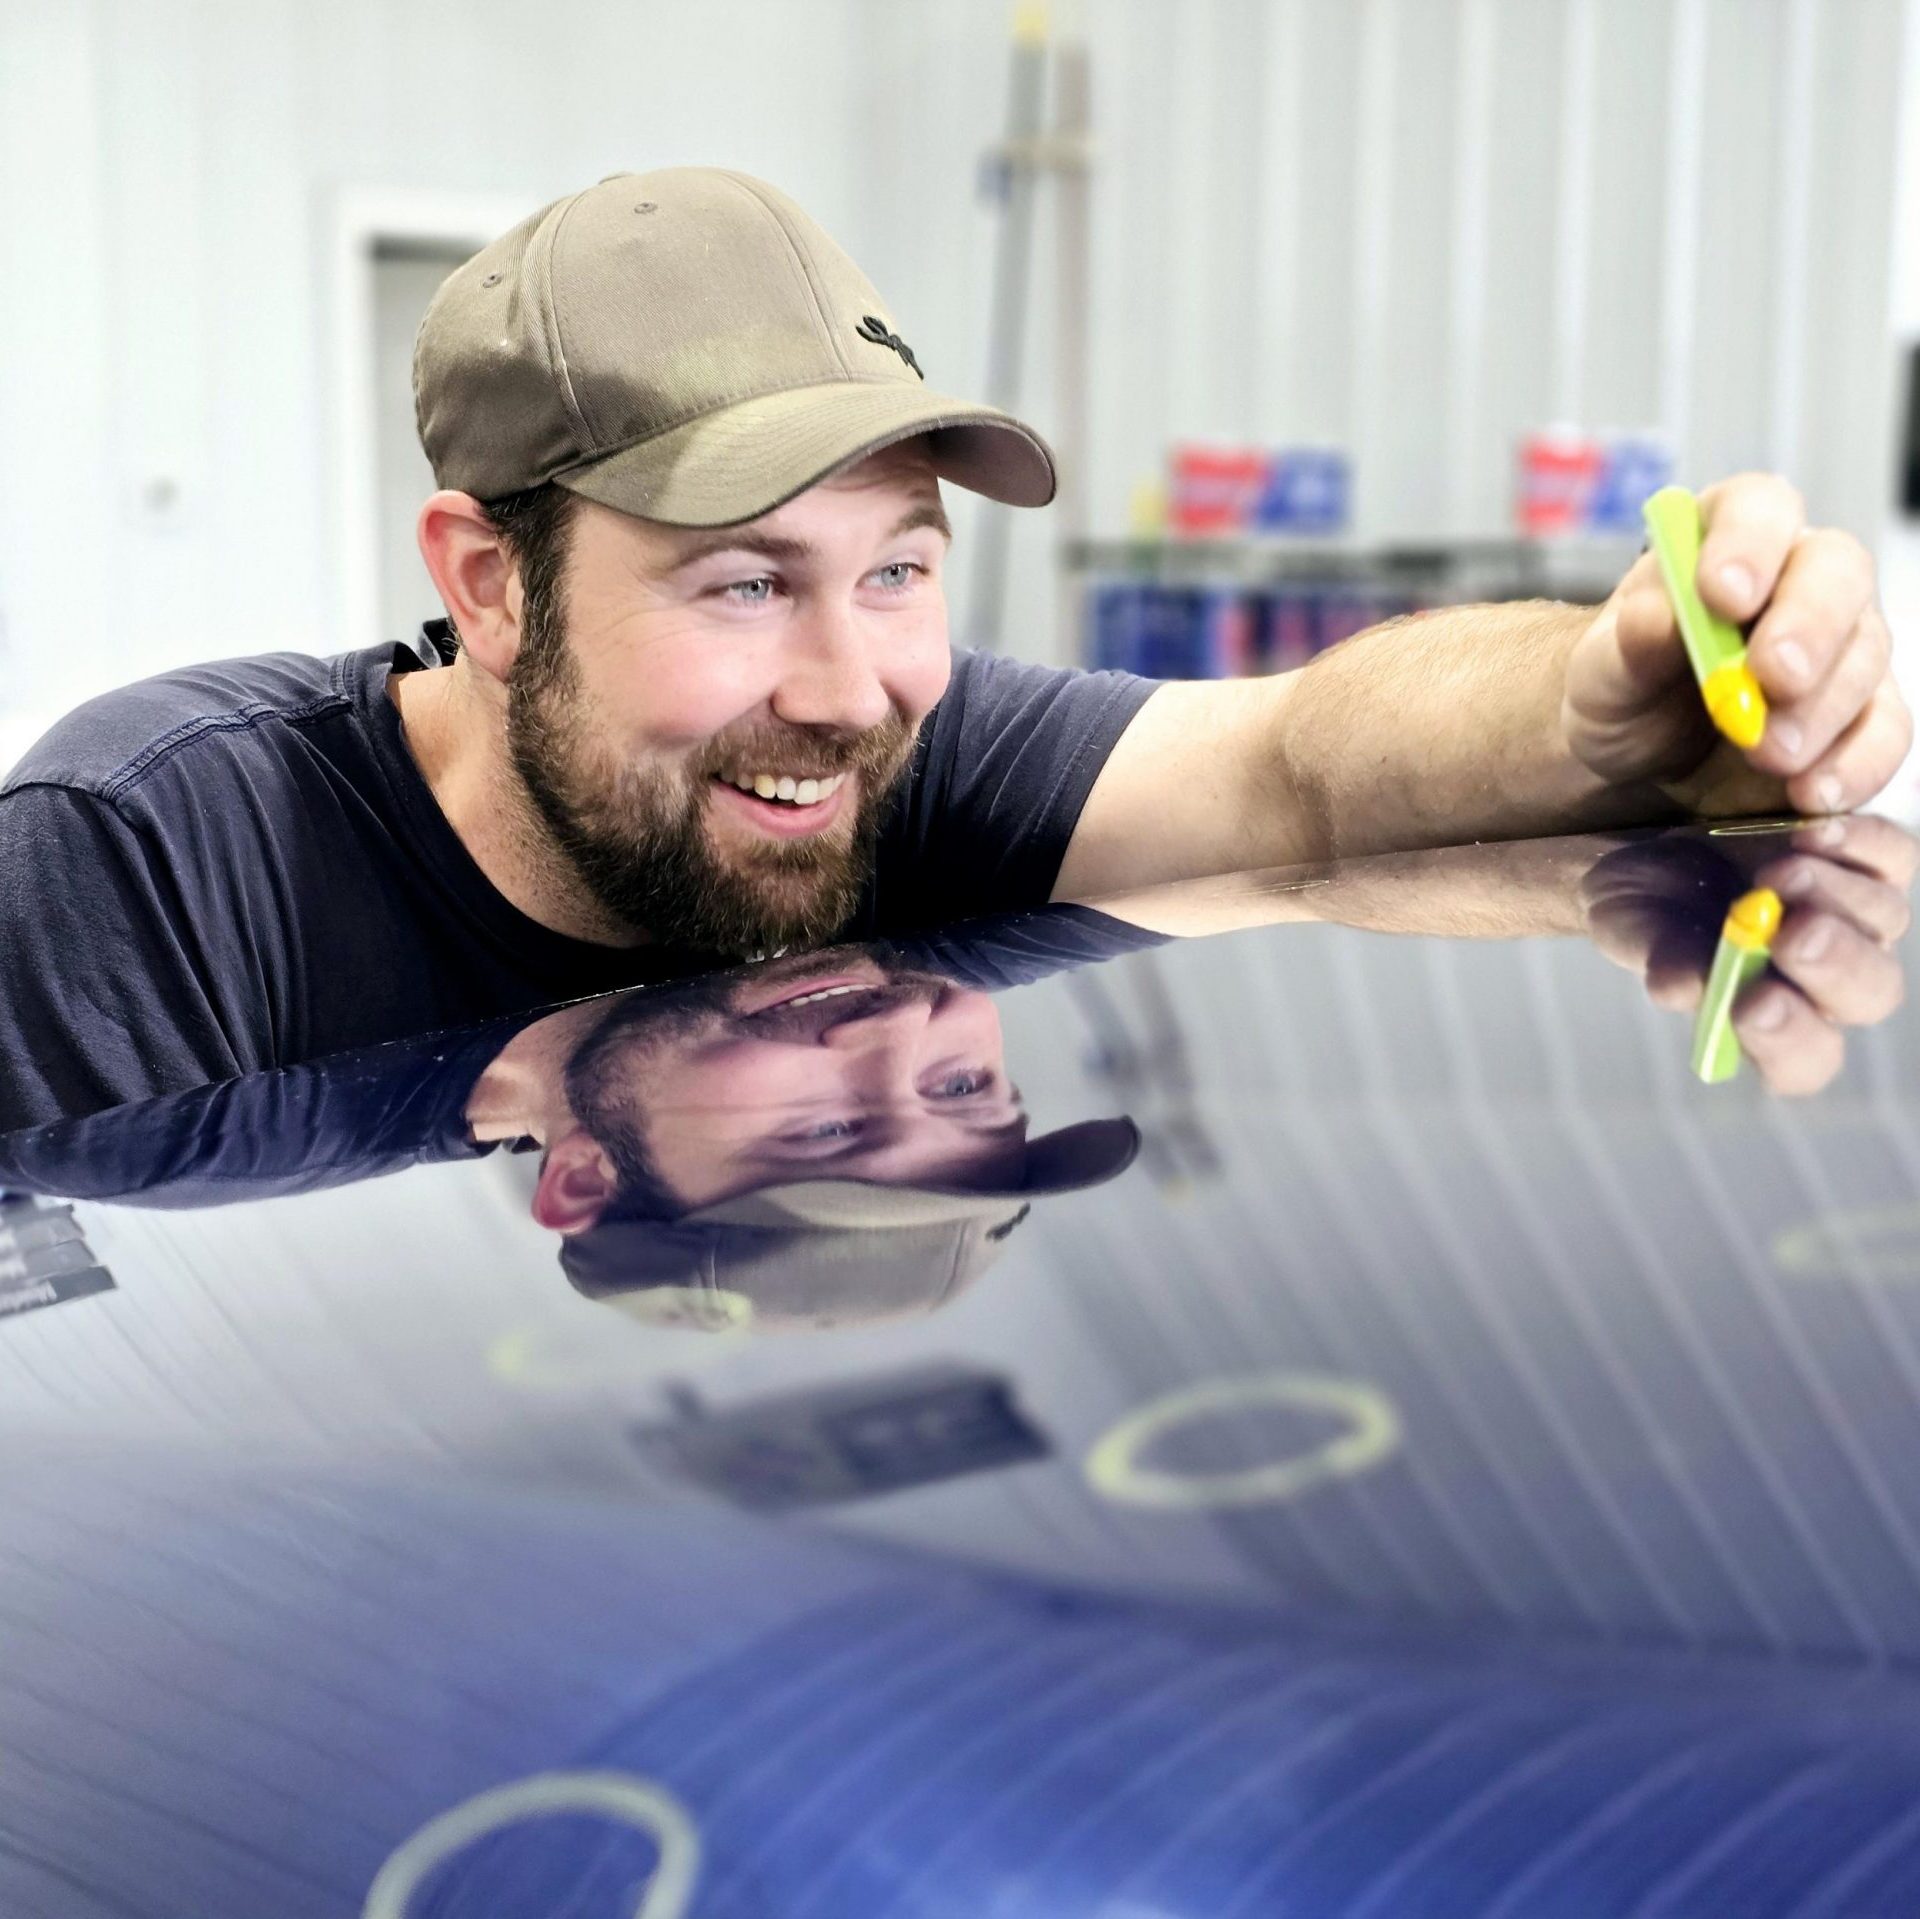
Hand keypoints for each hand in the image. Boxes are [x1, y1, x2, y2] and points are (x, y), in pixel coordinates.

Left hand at [1563, 473, 1911, 817]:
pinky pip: (1883, 732)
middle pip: (1837, 573)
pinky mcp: (1861, 714)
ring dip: (1819, 710)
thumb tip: (1654, 616)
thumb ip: (1624, 645)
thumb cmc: (1625, 685)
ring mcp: (1842, 644)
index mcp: (1729, 538)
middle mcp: (1801, 578)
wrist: (1638, 751)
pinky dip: (1854, 765)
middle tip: (1772, 677)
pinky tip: (1812, 792)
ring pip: (1865, 656)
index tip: (1722, 594)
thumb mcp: (1600, 671)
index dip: (1749, 542)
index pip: (1758, 508)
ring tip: (1765, 754)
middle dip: (1807, 625)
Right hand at [1582, 815, 1915, 1094]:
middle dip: (1836, 965)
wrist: (1655, 836)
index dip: (1788, 1042)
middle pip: (1870, 993)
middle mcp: (1824, 977)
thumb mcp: (1637, 928)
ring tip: (1777, 872)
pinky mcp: (1866, 860)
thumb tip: (1688, 987)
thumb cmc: (1647, 903)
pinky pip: (1895, 857)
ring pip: (1884, 920)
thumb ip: (1664, 957)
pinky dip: (1859, 844)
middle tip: (1795, 933)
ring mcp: (1854, 919)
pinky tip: (1810, 831)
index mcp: (1766, 1018)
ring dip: (1836, 897)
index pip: (1801, 1059)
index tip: (1750, 1006)